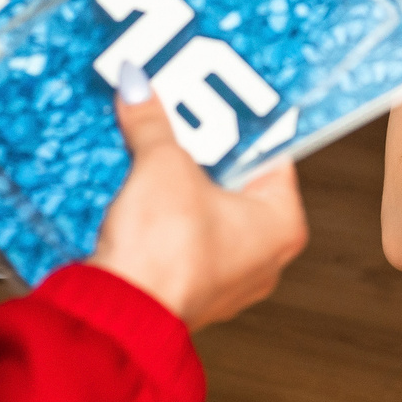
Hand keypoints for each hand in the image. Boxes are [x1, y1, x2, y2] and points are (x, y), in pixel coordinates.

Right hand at [90, 71, 308, 328]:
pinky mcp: (187, 290)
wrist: (119, 311)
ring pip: (205, 214)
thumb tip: (140, 89)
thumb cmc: (166, 254)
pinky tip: (142, 196)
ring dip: (179, 186)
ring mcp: (225, 279)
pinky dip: (163, 218)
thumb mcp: (162, 164)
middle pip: (235, 184)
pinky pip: (181, 241)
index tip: (217, 99)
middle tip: (181, 119)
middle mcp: (263, 258)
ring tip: (157, 152)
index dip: (240, 125)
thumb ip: (152, 122)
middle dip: (203, 154)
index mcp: (282, 225)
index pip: (271, 156)